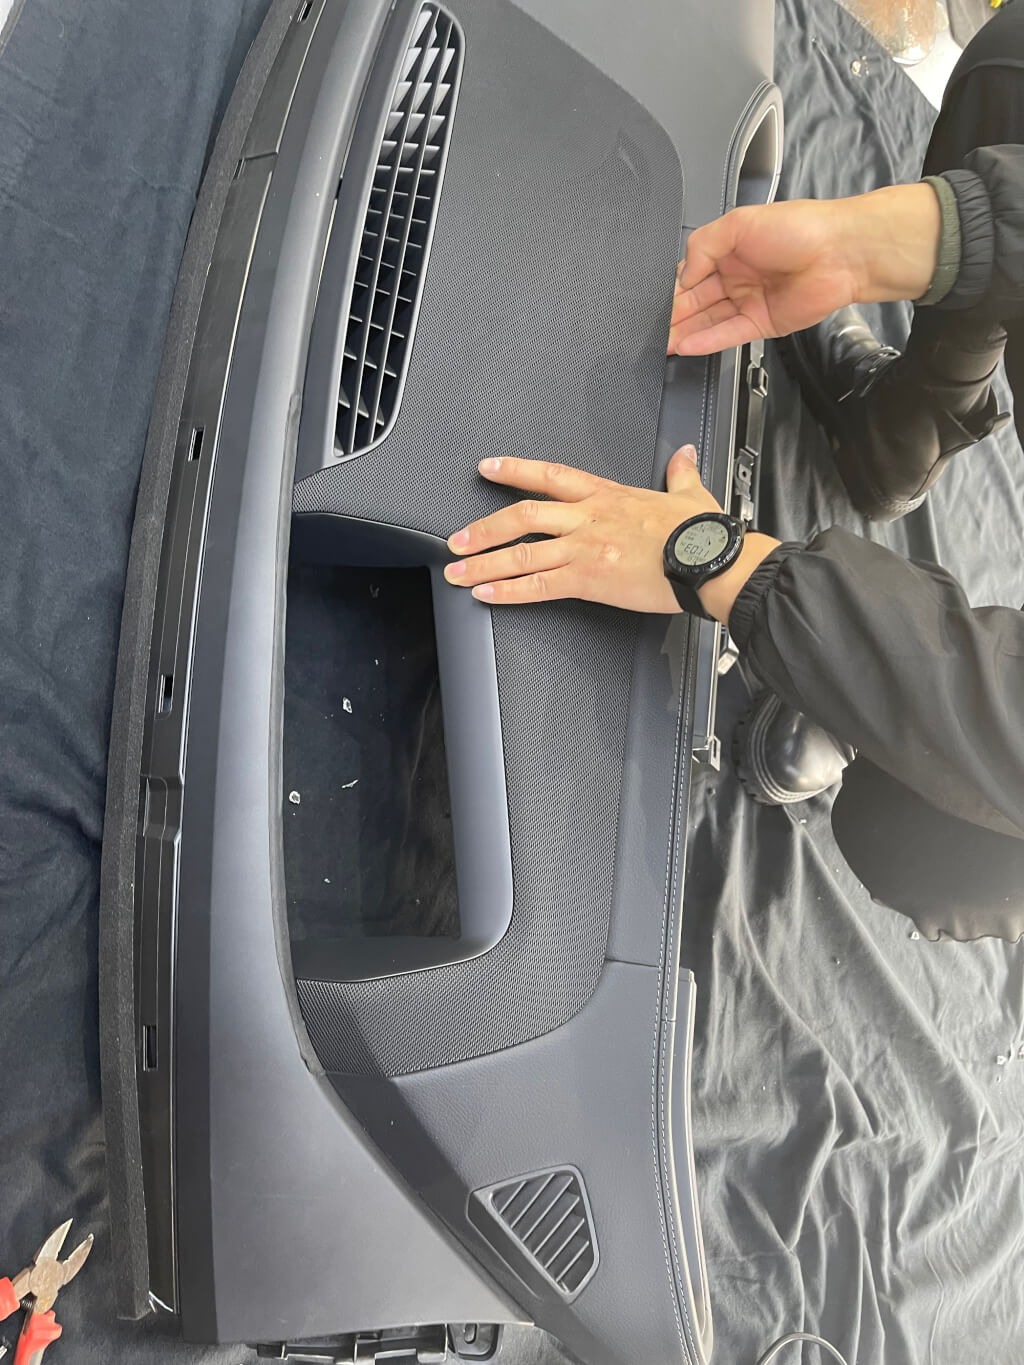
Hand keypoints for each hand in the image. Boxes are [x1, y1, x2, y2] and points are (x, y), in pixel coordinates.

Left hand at [444, 447, 779, 622]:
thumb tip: (684, 456)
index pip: (549, 475)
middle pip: (522, 515)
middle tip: (457, 539)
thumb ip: (680, 473)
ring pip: (521, 552)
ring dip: (484, 562)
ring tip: (457, 571)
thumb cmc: (701, 533)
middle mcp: (588, 518)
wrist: (708, 560)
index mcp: (607, 495)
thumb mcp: (689, 494)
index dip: (515, 470)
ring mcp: (584, 548)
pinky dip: (508, 591)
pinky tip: (486, 595)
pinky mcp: (588, 579)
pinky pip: (538, 586)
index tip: (489, 468)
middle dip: (484, 527)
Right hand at [668, 184, 940, 356]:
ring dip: (686, 332)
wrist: (841, 252)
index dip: (674, 288)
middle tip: (654, 328)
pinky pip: (728, 335)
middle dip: (675, 315)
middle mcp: (737, 275)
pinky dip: (707, 341)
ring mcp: (749, 301)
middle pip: (697, 300)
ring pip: (710, 320)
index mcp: (730, 248)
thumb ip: (703, 245)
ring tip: (663, 343)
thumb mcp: (739, 223)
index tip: (657, 302)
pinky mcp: (762, 324)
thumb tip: (683, 276)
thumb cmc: (800, 227)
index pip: (692, 273)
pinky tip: (687, 345)